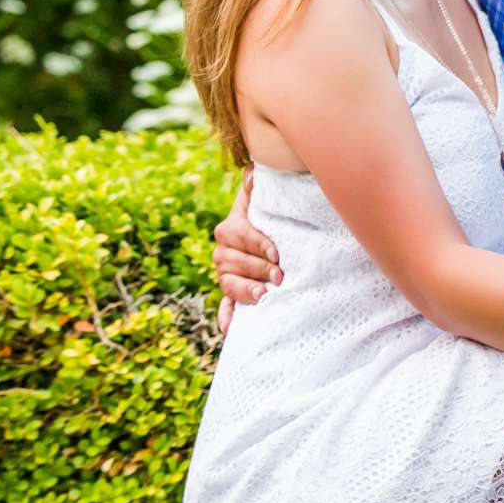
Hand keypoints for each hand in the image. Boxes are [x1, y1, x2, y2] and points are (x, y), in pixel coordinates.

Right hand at [213, 170, 282, 333]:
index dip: (257, 244)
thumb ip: (258, 184)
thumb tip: (253, 174)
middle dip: (257, 269)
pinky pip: (225, 305)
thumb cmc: (270, 212)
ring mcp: (226, 273)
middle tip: (279, 276)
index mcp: (231, 227)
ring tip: (263, 295)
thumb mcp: (264, 196)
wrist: (270, 230)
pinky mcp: (232, 291)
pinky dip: (227, 316)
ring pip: (228, 282)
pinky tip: (230, 328)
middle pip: (232, 262)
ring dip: (245, 290)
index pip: (239, 235)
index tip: (276, 253)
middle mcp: (224, 251)